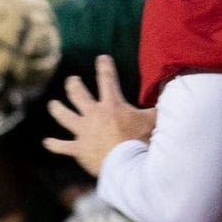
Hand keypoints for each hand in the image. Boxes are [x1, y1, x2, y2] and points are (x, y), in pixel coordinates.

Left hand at [41, 54, 155, 178]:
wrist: (127, 164)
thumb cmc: (141, 141)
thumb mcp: (154, 120)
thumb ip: (159, 107)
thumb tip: (174, 95)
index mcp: (111, 105)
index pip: (107, 79)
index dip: (104, 66)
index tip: (101, 57)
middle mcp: (93, 114)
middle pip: (78, 94)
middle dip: (74, 85)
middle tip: (72, 80)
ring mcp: (83, 132)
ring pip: (64, 116)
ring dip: (57, 109)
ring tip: (53, 104)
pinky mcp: (78, 149)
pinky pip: (62, 146)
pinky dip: (54, 145)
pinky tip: (47, 142)